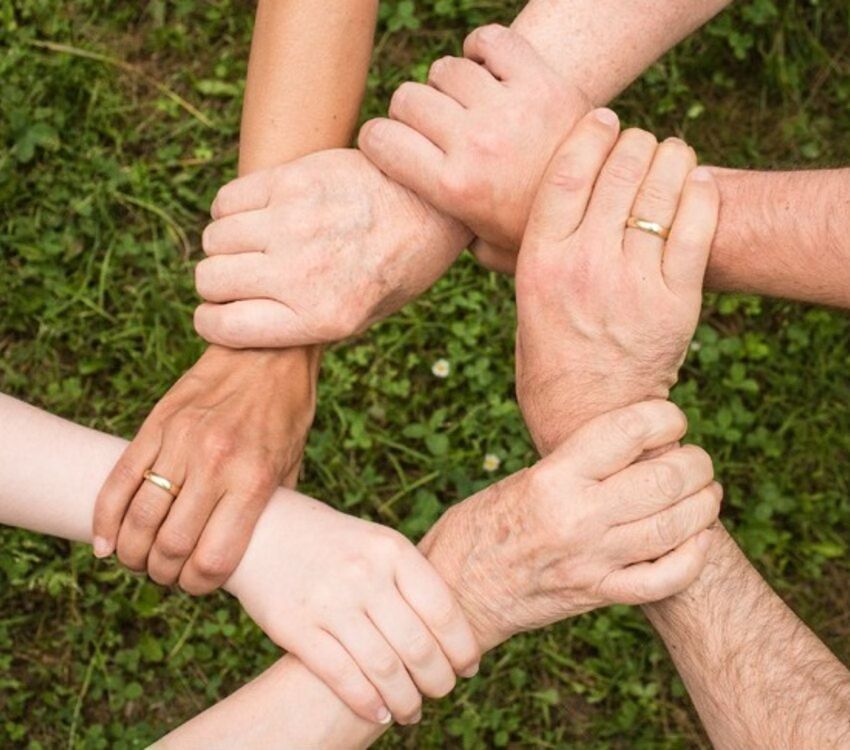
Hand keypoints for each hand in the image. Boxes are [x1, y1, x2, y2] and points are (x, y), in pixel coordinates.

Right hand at [92, 345, 317, 592]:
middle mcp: (215, 464)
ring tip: (139, 560)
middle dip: (164, 574)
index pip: (213, 558)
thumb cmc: (286, 413)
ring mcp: (180, 442)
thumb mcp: (292, 464)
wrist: (267, 351)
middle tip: (167, 575)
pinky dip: (105, 519)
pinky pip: (119, 480)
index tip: (197, 585)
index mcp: (253, 480)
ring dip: (132, 553)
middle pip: (170, 546)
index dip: (199, 585)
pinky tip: (106, 542)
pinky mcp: (156, 425)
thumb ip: (269, 509)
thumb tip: (252, 551)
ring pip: (139, 518)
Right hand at [193, 149, 471, 348]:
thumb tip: (239, 322)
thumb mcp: (362, 317)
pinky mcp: (293, 180)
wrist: (432, 205)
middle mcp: (302, 273)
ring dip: (225, 245)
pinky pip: (227, 200)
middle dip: (217, 284)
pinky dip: (231, 211)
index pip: (223, 327)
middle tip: (241, 277)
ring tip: (254, 244)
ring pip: (214, 239)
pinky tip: (258, 215)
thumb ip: (302, 324)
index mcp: (321, 318)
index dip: (212, 322)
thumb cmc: (396, 267)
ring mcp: (294, 223)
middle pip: (210, 280)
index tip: (220, 313)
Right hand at [225, 491, 479, 725]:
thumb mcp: (376, 543)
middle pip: (418, 646)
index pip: (443, 610)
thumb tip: (453, 634)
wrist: (262, 528)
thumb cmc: (332, 542)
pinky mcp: (296, 626)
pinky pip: (342, 676)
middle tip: (442, 692)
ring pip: (384, 669)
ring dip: (406, 701)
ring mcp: (329, 601)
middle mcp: (365, 574)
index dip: (462, 647)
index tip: (468, 668)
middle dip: (438, 681)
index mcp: (392, 549)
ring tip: (412, 711)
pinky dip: (368, 703)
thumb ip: (410, 580)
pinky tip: (380, 713)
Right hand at [359, 24, 588, 270]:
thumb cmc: (538, 231)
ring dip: (448, 84)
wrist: (607, 205)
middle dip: (410, 112)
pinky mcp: (541, 81)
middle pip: (408, 98)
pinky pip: (490, 41)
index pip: (380, 139)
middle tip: (432, 127)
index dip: (377, 139)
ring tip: (466, 104)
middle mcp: (475, 144)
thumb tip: (421, 229)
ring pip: (445, 69)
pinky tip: (487, 70)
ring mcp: (509, 109)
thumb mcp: (488, 249)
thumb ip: (450, 237)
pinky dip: (482, 48)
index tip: (389, 144)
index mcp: (454, 188)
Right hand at [420, 400, 720, 650]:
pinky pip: (664, 579)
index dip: (665, 417)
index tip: (671, 419)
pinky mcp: (598, 595)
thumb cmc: (480, 526)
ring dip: (704, 504)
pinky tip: (697, 539)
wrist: (456, 592)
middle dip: (696, 463)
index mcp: (552, 478)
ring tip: (706, 492)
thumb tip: (634, 448)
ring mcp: (592, 561)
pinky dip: (693, 557)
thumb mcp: (521, 480)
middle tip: (696, 459)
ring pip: (676, 527)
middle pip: (665, 479)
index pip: (628, 431)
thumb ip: (576, 466)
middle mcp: (577, 517)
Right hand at [515, 110, 719, 453]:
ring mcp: (633, 282)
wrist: (588, 414)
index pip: (568, 171)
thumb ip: (519, 255)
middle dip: (635, 142)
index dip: (590, 133)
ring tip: (672, 155)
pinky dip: (701, 194)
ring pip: (662, 190)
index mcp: (540, 261)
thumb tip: (502, 215)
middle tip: (640, 142)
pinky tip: (697, 183)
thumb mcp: (523, 301)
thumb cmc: (549, 356)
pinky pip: (697, 228)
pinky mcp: (675, 302)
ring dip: (672, 158)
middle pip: (620, 170)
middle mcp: (585, 265)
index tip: (603, 117)